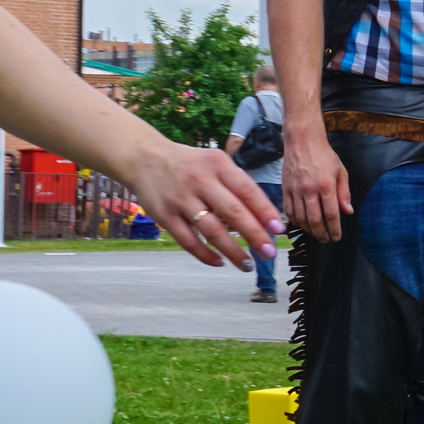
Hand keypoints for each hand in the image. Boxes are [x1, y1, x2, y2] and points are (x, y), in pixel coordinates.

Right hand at [117, 140, 276, 269]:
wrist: (144, 158)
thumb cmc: (190, 164)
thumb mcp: (215, 162)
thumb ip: (236, 184)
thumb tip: (264, 215)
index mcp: (218, 165)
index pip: (247, 190)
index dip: (265, 211)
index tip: (279, 230)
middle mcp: (200, 181)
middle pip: (233, 212)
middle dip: (254, 235)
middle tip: (269, 253)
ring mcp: (181, 199)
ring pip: (212, 231)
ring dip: (232, 251)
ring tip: (247, 264)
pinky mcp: (165, 216)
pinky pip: (188, 241)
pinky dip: (205, 255)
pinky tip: (220, 262)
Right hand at [282, 129, 353, 241]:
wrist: (302, 141)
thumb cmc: (324, 156)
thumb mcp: (341, 171)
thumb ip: (344, 193)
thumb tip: (348, 212)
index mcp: (326, 185)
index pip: (331, 214)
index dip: (334, 229)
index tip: (336, 237)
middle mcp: (309, 190)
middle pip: (315, 220)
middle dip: (321, 234)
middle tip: (325, 240)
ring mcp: (295, 190)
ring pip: (300, 218)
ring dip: (308, 230)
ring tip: (315, 233)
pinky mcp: (285, 189)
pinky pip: (288, 210)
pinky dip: (294, 221)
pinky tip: (301, 224)